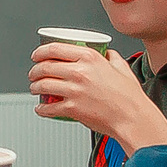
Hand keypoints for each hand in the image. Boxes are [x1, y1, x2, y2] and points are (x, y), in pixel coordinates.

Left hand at [30, 42, 154, 139]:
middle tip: (34, 73)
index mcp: (90, 58)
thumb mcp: (122, 67)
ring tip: (35, 88)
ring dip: (34, 87)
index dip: (40, 52)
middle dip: (35, 70)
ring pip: (43, 85)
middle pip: (45, 66)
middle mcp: (80, 72)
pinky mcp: (72, 109)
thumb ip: (111, 56)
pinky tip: (41, 108)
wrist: (133, 118)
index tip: (37, 55)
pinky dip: (41, 109)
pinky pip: (49, 108)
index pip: (55, 48)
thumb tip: (105, 52)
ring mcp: (74, 91)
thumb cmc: (129, 97)